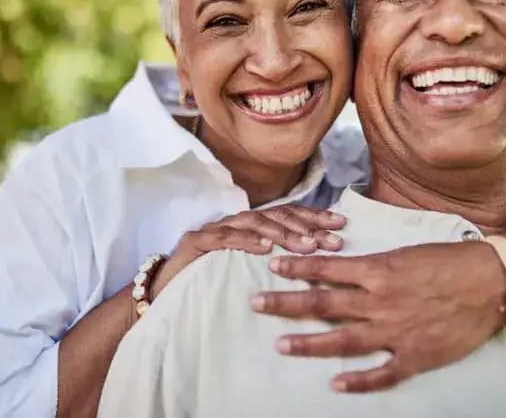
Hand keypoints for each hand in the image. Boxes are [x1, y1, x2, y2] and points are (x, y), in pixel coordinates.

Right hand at [152, 205, 345, 295]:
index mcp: (250, 226)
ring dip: (282, 233)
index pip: (288, 214)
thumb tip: (314, 262)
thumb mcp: (246, 270)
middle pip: (276, 215)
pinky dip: (245, 240)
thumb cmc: (208, 281)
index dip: (315, 217)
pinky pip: (224, 238)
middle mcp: (235, 222)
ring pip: (254, 222)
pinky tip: (264, 247)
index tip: (342, 224)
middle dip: (307, 226)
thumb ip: (272, 260)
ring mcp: (215, 230)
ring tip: (306, 244)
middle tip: (332, 239)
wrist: (162, 290)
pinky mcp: (196, 242)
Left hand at [251, 241, 505, 392]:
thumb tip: (345, 267)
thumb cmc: (450, 260)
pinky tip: (337, 385)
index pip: (327, 269)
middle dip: (286, 304)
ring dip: (309, 343)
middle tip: (257, 303)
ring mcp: (395, 331)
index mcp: (378, 271)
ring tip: (281, 345)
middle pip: (323, 304)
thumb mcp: (407, 252)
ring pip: (343, 340)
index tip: (273, 266)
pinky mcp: (415, 355)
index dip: (297, 268)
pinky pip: (383, 372)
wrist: (492, 280)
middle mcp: (379, 301)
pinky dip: (359, 381)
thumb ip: (374, 266)